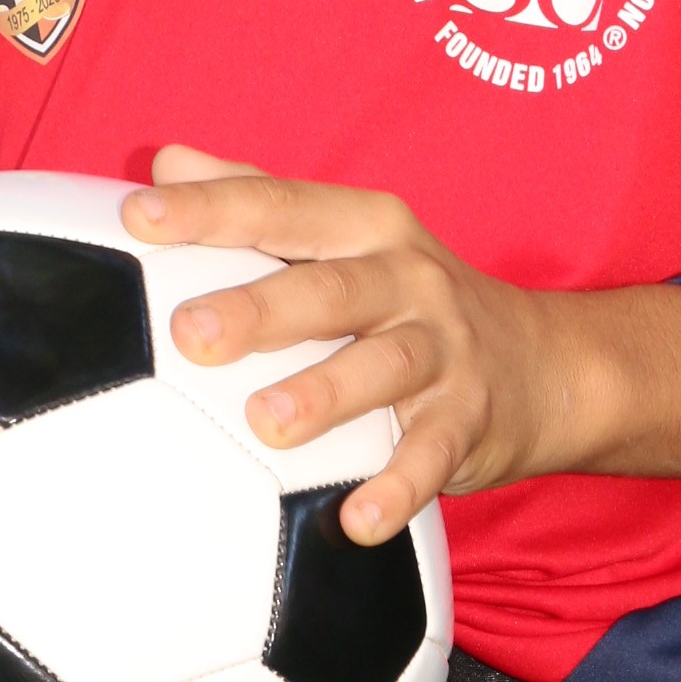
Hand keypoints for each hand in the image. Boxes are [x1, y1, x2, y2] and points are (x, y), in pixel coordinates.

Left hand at [122, 144, 680, 545]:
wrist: (542, 362)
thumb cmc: (405, 296)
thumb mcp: (344, 233)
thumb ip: (256, 196)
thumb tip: (164, 162)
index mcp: (363, 226)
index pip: (279, 206)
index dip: (209, 209)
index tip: (138, 214)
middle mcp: (405, 278)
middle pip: (330, 287)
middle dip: (261, 308)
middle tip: (190, 332)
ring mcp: (442, 349)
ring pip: (383, 366)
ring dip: (326, 394)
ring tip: (265, 422)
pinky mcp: (469, 419)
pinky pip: (433, 455)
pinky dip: (399, 488)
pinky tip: (357, 519)